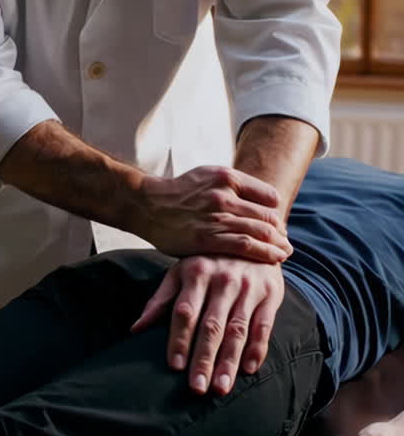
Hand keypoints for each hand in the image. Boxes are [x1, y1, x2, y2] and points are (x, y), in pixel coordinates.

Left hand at [131, 257, 284, 395]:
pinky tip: (249, 370)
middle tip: (197, 387)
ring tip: (221, 387)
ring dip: (229, 361)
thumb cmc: (209, 262)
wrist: (253, 238)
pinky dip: (257, 348)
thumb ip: (160, 300)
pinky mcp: (271, 294)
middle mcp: (223, 280)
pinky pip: (264, 325)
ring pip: (238, 330)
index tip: (175, 366)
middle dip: (204, 359)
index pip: (185, 311)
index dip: (179, 339)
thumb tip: (136, 329)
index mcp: (197, 273)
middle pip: (212, 325)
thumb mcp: (181, 271)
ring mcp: (248, 288)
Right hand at [136, 166, 291, 264]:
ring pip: (260, 232)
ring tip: (285, 253)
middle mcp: (224, 195)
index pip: (268, 196)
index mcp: (227, 177)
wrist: (148, 205)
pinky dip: (264, 253)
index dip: (276, 212)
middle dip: (280, 232)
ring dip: (277, 245)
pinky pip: (245, 246)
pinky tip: (274, 259)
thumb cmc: (181, 193)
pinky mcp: (207, 238)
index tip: (278, 224)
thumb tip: (265, 200)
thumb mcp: (208, 176)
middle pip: (267, 216)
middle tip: (286, 243)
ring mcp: (216, 217)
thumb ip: (235, 185)